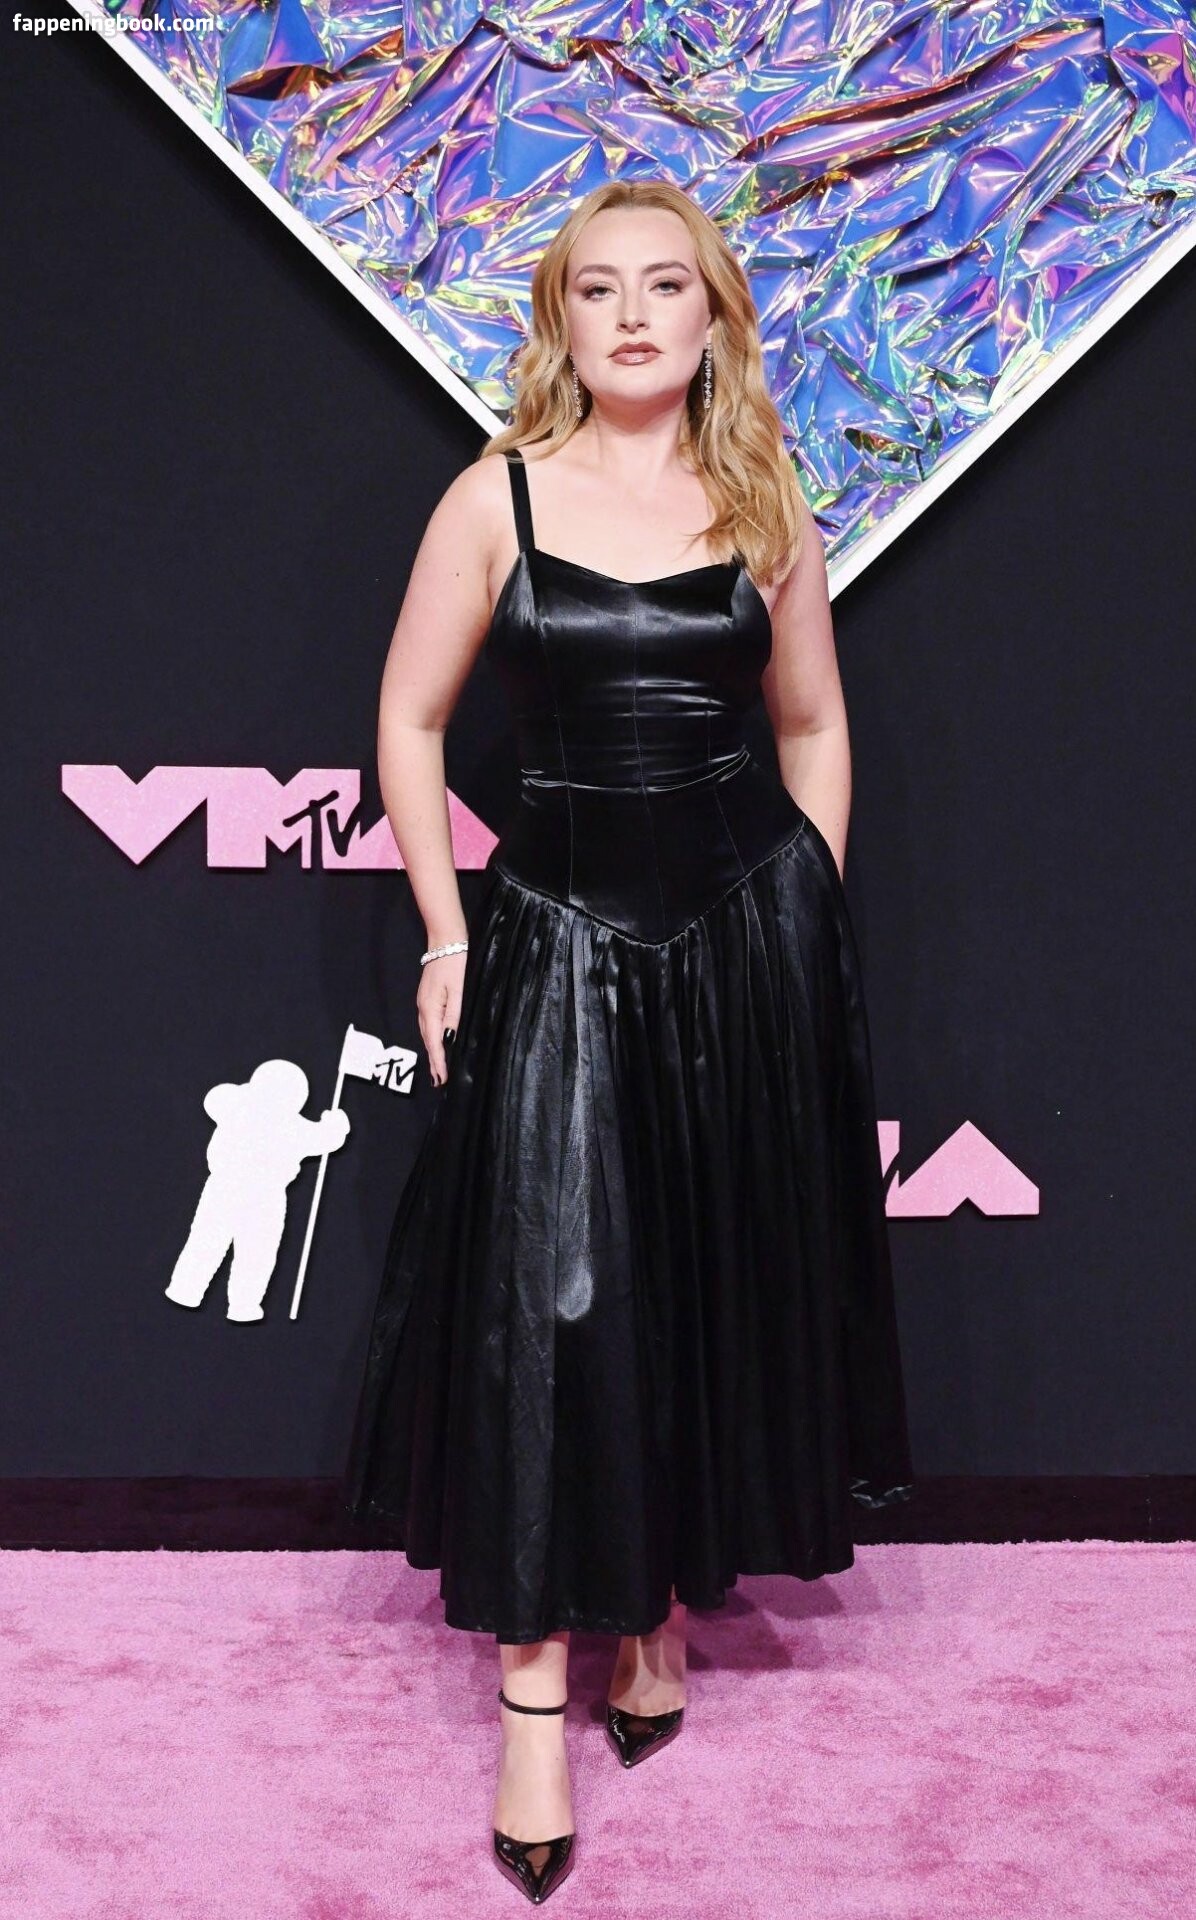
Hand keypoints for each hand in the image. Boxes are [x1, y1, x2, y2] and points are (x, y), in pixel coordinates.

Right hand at [417, 950, 466, 1086]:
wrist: (446, 940)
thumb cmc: (456, 963)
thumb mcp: (459, 990)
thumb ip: (455, 1015)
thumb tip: (449, 1039)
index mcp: (431, 1008)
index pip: (435, 1042)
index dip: (439, 1062)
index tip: (442, 1079)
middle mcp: (424, 1008)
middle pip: (428, 1040)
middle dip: (434, 1060)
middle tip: (439, 1080)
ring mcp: (424, 1002)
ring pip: (427, 1032)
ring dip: (433, 1050)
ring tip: (439, 1067)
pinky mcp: (428, 997)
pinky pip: (429, 1023)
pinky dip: (432, 1037)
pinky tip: (438, 1041)